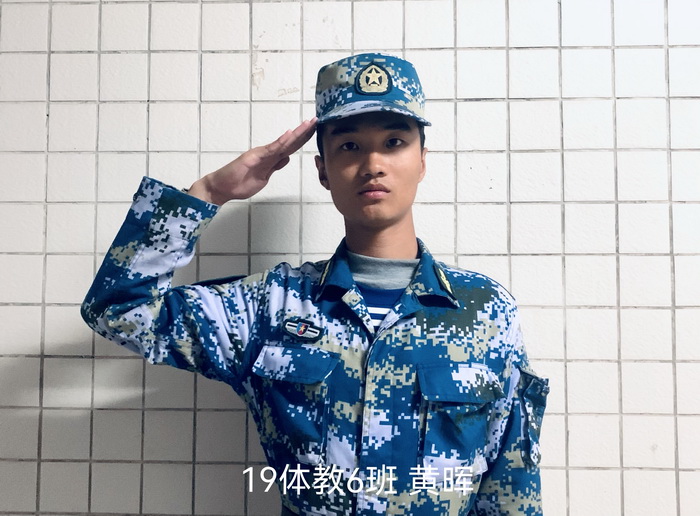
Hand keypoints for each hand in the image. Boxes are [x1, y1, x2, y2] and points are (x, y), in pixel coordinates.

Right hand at [188, 118, 317, 204]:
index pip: (290, 148)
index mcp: (271, 159)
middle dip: (303, 132)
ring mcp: (261, 154)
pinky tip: (289, 134)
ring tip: (308, 124)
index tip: (314, 131)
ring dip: (296, 133)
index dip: (302, 140)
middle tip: (316, 121)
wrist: (222, 188)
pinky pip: (270, 149)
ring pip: (282, 143)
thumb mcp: (264, 177)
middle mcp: (267, 153)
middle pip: (289, 142)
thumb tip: (286, 158)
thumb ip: (275, 167)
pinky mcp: (253, 157)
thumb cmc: (239, 184)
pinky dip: (280, 142)